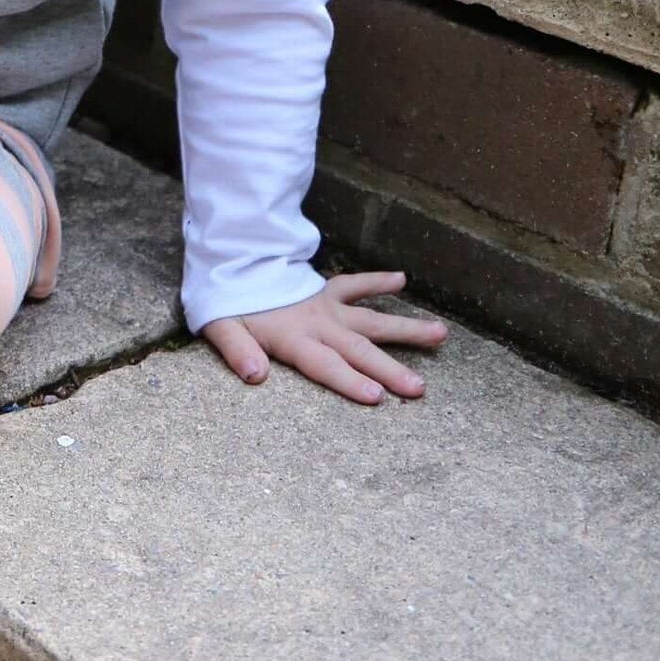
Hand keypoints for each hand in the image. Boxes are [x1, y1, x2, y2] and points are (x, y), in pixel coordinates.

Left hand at [201, 271, 446, 405]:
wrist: (229, 264)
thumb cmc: (226, 303)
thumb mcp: (220, 328)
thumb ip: (237, 351)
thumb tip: (255, 375)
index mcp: (292, 338)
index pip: (324, 364)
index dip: (348, 381)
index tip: (377, 396)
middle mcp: (317, 324)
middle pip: (357, 350)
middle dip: (388, 369)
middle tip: (419, 388)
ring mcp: (326, 306)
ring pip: (371, 319)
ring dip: (404, 328)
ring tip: (440, 334)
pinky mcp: (327, 291)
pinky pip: (355, 284)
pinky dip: (376, 280)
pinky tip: (401, 279)